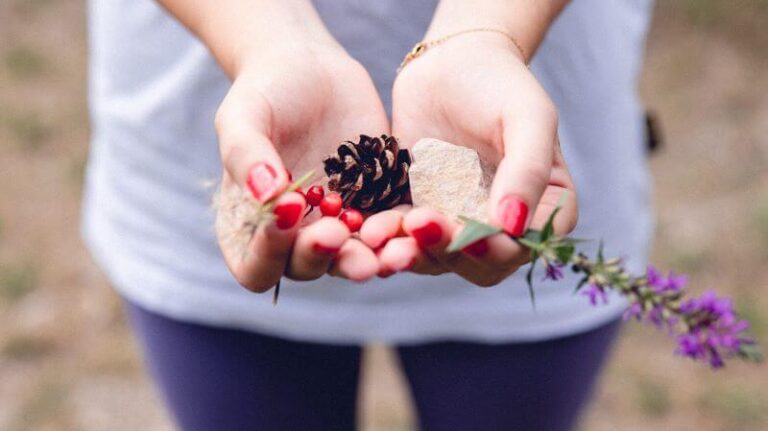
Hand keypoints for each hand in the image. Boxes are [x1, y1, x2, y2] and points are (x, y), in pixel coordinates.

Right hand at [215, 41, 387, 290]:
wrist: (313, 69)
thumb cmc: (265, 93)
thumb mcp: (243, 117)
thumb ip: (246, 156)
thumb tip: (267, 197)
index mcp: (253, 227)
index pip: (256, 267)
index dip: (267, 255)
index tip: (284, 217)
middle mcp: (296, 237)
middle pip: (307, 267)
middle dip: (322, 256)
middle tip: (335, 235)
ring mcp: (339, 225)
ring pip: (353, 257)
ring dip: (367, 258)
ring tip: (379, 249)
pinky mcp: (377, 207)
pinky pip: (389, 229)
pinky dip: (398, 231)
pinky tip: (410, 221)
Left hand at [366, 33, 576, 285]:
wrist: (450, 63)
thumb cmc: (501, 84)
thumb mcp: (528, 116)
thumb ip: (528, 169)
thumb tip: (513, 227)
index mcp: (543, 209)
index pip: (523, 247)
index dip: (496, 251)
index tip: (470, 238)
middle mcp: (502, 226)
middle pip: (480, 264)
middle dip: (449, 252)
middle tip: (420, 226)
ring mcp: (459, 222)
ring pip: (439, 258)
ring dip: (414, 252)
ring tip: (388, 235)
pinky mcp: (421, 212)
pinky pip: (406, 237)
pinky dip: (391, 237)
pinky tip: (373, 227)